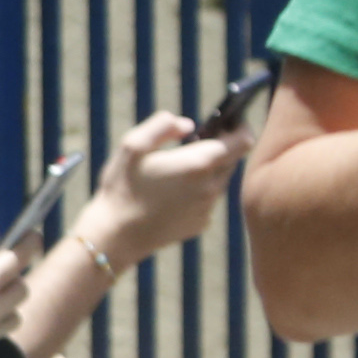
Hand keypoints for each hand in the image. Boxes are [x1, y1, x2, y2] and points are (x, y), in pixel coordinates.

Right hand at [82, 115, 237, 264]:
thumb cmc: (122, 188)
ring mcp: (208, 207)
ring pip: (219, 180)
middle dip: (219, 148)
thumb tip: (188, 124)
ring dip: (206, 171)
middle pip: (231, 160)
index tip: (229, 122)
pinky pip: (207, 200)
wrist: (116, 236)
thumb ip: (161, 126)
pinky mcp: (200, 223)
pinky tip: (170, 196)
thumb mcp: (132, 146)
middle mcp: (211, 186)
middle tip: (193, 144)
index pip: (242, 141)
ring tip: (174, 172)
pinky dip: (196, 193)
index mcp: (198, 163)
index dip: (240, 127)